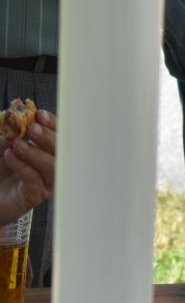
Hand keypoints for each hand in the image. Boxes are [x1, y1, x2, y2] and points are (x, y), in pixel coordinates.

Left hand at [0, 110, 55, 224]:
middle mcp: (51, 165)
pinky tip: (10, 157)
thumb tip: (16, 107)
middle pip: (62, 150)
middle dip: (48, 137)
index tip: (40, 115)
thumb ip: (10, 129)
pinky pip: (34, 179)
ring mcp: (45, 181)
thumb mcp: (2, 145)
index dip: (52, 124)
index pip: (58, 135)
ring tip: (17, 145)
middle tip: (32, 129)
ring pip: (52, 166)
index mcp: (46, 150)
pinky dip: (22, 166)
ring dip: (36, 153)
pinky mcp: (35, 195)